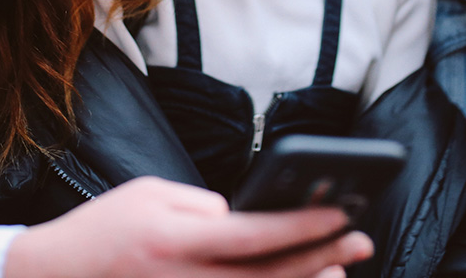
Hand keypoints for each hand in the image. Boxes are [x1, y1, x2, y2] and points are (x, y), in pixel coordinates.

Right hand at [4, 176, 373, 277]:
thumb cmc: (103, 229)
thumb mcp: (150, 196)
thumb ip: (203, 206)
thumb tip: (247, 219)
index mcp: (180, 241)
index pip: (258, 234)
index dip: (306, 224)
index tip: (344, 212)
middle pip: (272, 275)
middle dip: (324, 257)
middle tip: (362, 240)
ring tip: (341, 269)